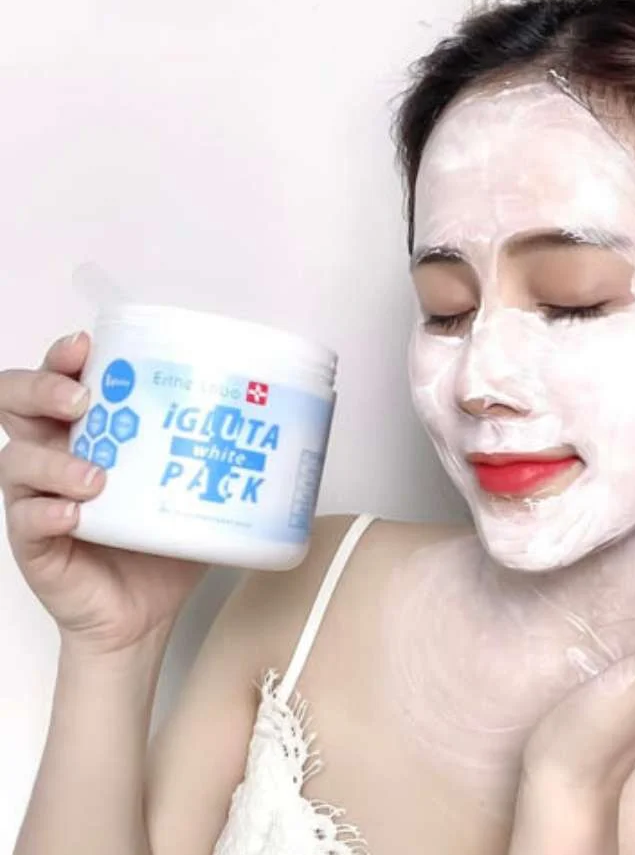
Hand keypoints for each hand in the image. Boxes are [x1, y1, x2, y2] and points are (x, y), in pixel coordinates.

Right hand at [0, 332, 206, 656]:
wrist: (145, 617)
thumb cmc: (163, 547)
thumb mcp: (195, 491)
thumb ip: (219, 458)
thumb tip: (281, 427)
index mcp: (90, 436)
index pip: (60, 381)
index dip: (64, 358)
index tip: (89, 346)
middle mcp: (57, 459)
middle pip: (17, 404)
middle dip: (42, 389)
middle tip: (82, 400)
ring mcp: (40, 500)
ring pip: (16, 460)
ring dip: (54, 459)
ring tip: (96, 475)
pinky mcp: (34, 543)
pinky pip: (24, 519)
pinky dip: (48, 511)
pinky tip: (75, 514)